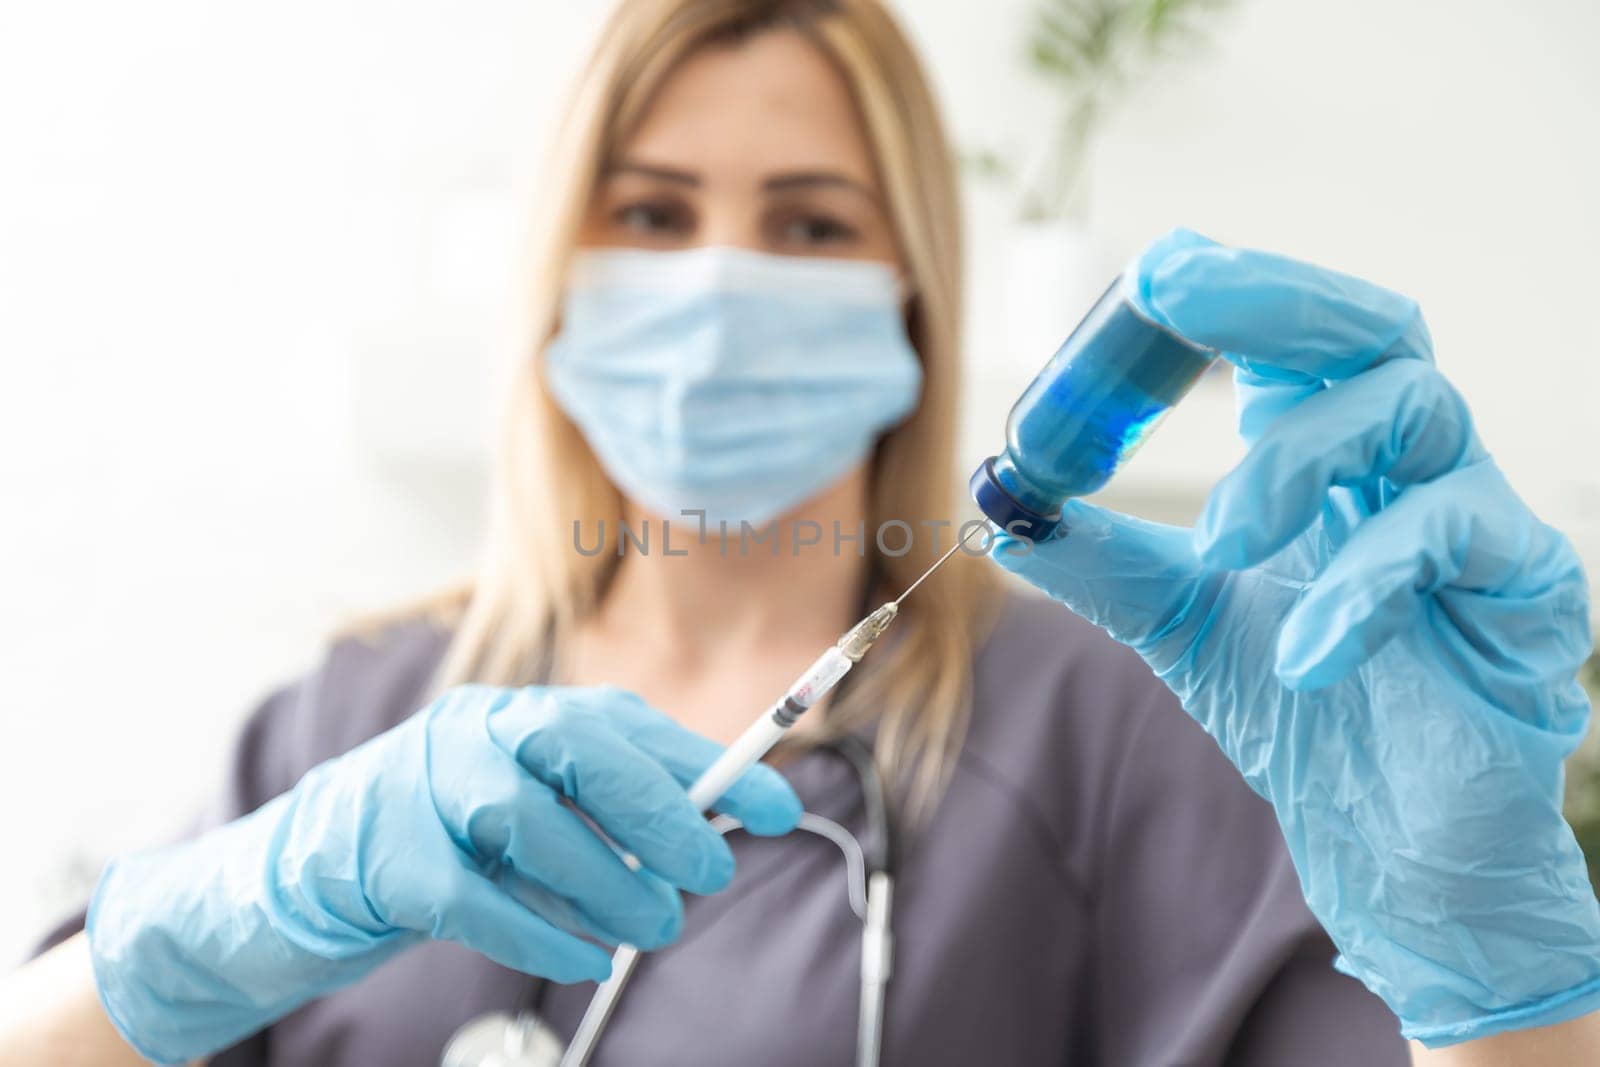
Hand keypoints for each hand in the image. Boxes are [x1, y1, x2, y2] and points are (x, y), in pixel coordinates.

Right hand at [87, 684, 801, 1064]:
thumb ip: (601, 815)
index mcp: (517, 716)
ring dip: (603, 885)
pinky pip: (470, 897)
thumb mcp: (529, 815)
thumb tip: (709, 834)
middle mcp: (469, 733)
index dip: (707, 765)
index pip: (625, 725)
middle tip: (708, 876)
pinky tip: (582, 961)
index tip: (775, 809)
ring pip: (524, 821)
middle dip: (657, 812)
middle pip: (575, 748)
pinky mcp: (380, 861)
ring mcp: (416, 789)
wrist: (303, 877)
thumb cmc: (445, 844)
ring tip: (648, 931)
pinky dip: (538, 933)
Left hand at [994, 229, 1599, 1046]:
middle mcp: (1406, 464)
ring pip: (1414, 408)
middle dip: (1272, 298)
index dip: (1235, 290)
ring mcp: (1477, 514)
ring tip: (1217, 546)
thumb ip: (1099, 560)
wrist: (1387, 839)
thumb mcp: (1178, 620)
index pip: (1297, 336)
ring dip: (1294, 462)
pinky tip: (1302, 654)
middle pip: (1371, 328)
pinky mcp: (1531, 587)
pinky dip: (1364, 582)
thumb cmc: (1303, 711)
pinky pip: (1460, 535)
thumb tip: (998, 505)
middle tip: (1174, 292)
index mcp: (1330, 456)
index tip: (1151, 271)